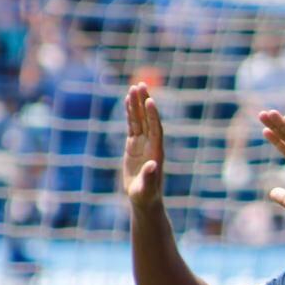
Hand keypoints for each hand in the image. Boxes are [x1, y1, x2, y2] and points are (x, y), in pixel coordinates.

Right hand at [123, 83, 163, 207]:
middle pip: (148, 120)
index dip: (153, 116)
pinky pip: (133, 126)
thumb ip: (150, 177)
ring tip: (134, 87)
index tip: (150, 101)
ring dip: (137, 105)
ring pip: (140, 120)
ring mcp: (143, 144)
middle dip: (144, 103)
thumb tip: (152, 165)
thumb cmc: (146, 196)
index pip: (155, 130)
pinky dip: (130, 114)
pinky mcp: (134, 146)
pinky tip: (128, 102)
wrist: (144, 199)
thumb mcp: (146, 188)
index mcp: (156, 152)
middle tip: (141, 85)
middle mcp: (151, 145)